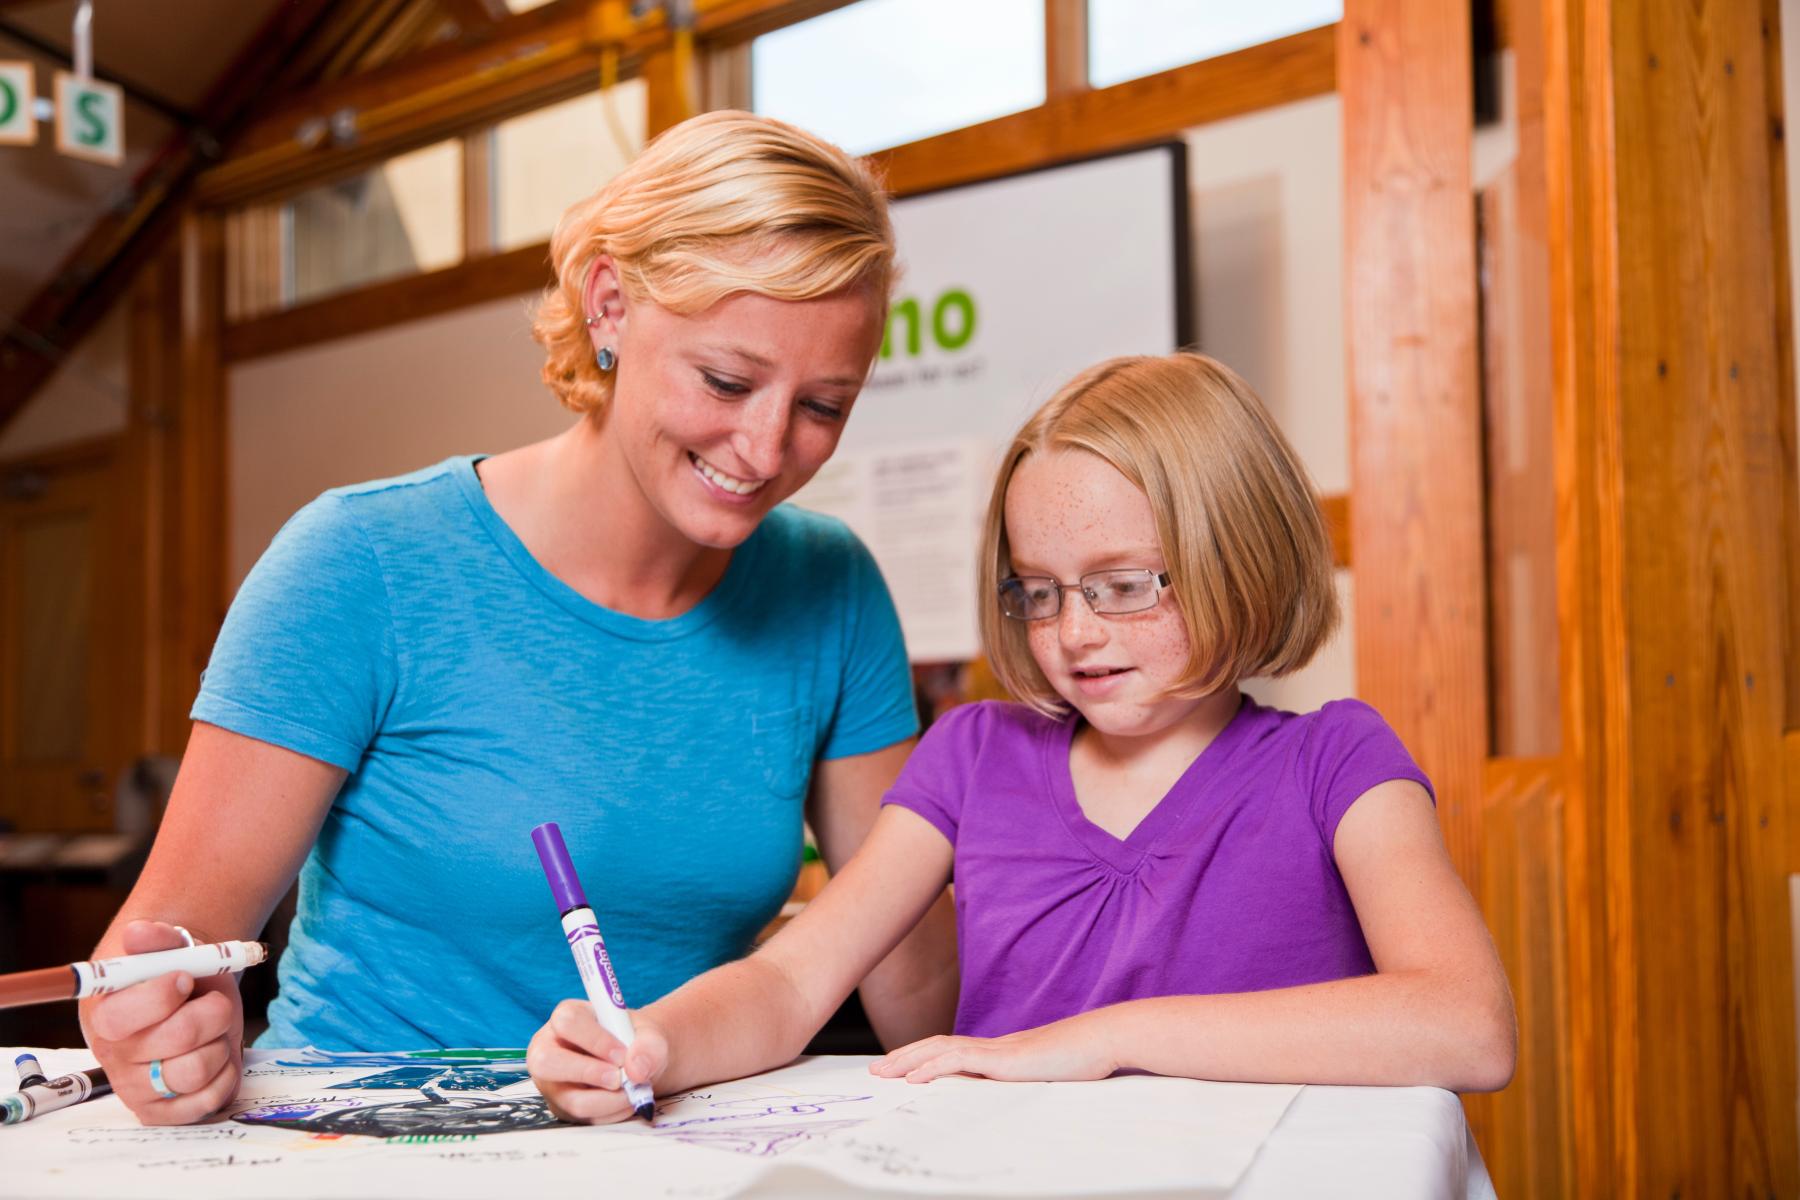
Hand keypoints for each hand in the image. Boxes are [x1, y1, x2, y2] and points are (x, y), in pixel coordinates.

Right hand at [79, 920, 244, 1124]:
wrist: (192, 998)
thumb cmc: (175, 972)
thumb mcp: (166, 948)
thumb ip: (153, 939)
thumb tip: (138, 933)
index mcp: (105, 1016)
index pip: (123, 1016)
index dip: (161, 995)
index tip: (184, 977)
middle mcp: (117, 1057)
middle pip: (177, 1039)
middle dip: (212, 1012)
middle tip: (214, 1002)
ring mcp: (140, 1089)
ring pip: (196, 1072)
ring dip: (220, 1043)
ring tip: (214, 1030)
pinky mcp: (167, 1111)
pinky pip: (210, 1100)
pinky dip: (227, 1073)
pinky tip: (216, 1054)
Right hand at [526, 998, 668, 1123]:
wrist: (635, 1062)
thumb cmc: (633, 1040)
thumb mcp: (648, 1034)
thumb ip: (648, 1046)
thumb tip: (636, 1070)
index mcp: (566, 1017)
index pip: (567, 1022)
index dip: (595, 1039)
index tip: (622, 1054)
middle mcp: (549, 1048)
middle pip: (546, 1062)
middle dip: (588, 1073)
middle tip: (619, 1078)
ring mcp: (552, 1082)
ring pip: (570, 1100)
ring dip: (610, 1100)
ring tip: (633, 1091)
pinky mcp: (563, 1107)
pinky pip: (585, 1119)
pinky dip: (612, 1113)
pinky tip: (626, 1100)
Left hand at [869, 1017, 1116, 1083]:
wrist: (1104, 1039)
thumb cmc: (1085, 1058)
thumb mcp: (1049, 1075)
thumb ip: (1030, 1080)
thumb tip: (1021, 1091)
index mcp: (1002, 1052)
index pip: (952, 1050)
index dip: (924, 1057)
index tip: (902, 1067)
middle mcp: (994, 1046)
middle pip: (938, 1046)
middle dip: (905, 1057)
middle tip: (878, 1069)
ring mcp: (998, 1050)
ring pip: (941, 1050)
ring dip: (909, 1060)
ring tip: (884, 1073)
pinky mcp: (1004, 1059)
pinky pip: (959, 1060)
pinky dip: (932, 1067)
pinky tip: (914, 1078)